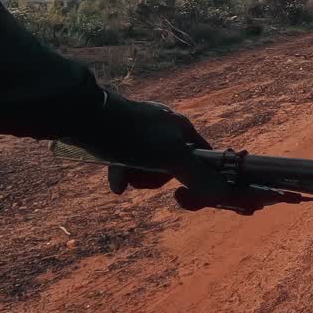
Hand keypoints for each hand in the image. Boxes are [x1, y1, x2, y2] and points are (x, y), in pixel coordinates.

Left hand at [71, 91, 228, 208]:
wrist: (88, 119)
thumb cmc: (132, 136)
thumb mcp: (169, 157)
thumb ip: (197, 175)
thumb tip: (224, 193)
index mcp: (183, 128)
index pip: (204, 158)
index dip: (197, 178)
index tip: (181, 192)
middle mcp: (167, 127)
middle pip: (173, 166)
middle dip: (155, 179)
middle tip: (142, 178)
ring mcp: (144, 131)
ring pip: (149, 165)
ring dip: (137, 176)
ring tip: (123, 175)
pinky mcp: (123, 135)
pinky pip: (130, 160)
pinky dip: (123, 172)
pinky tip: (115, 180)